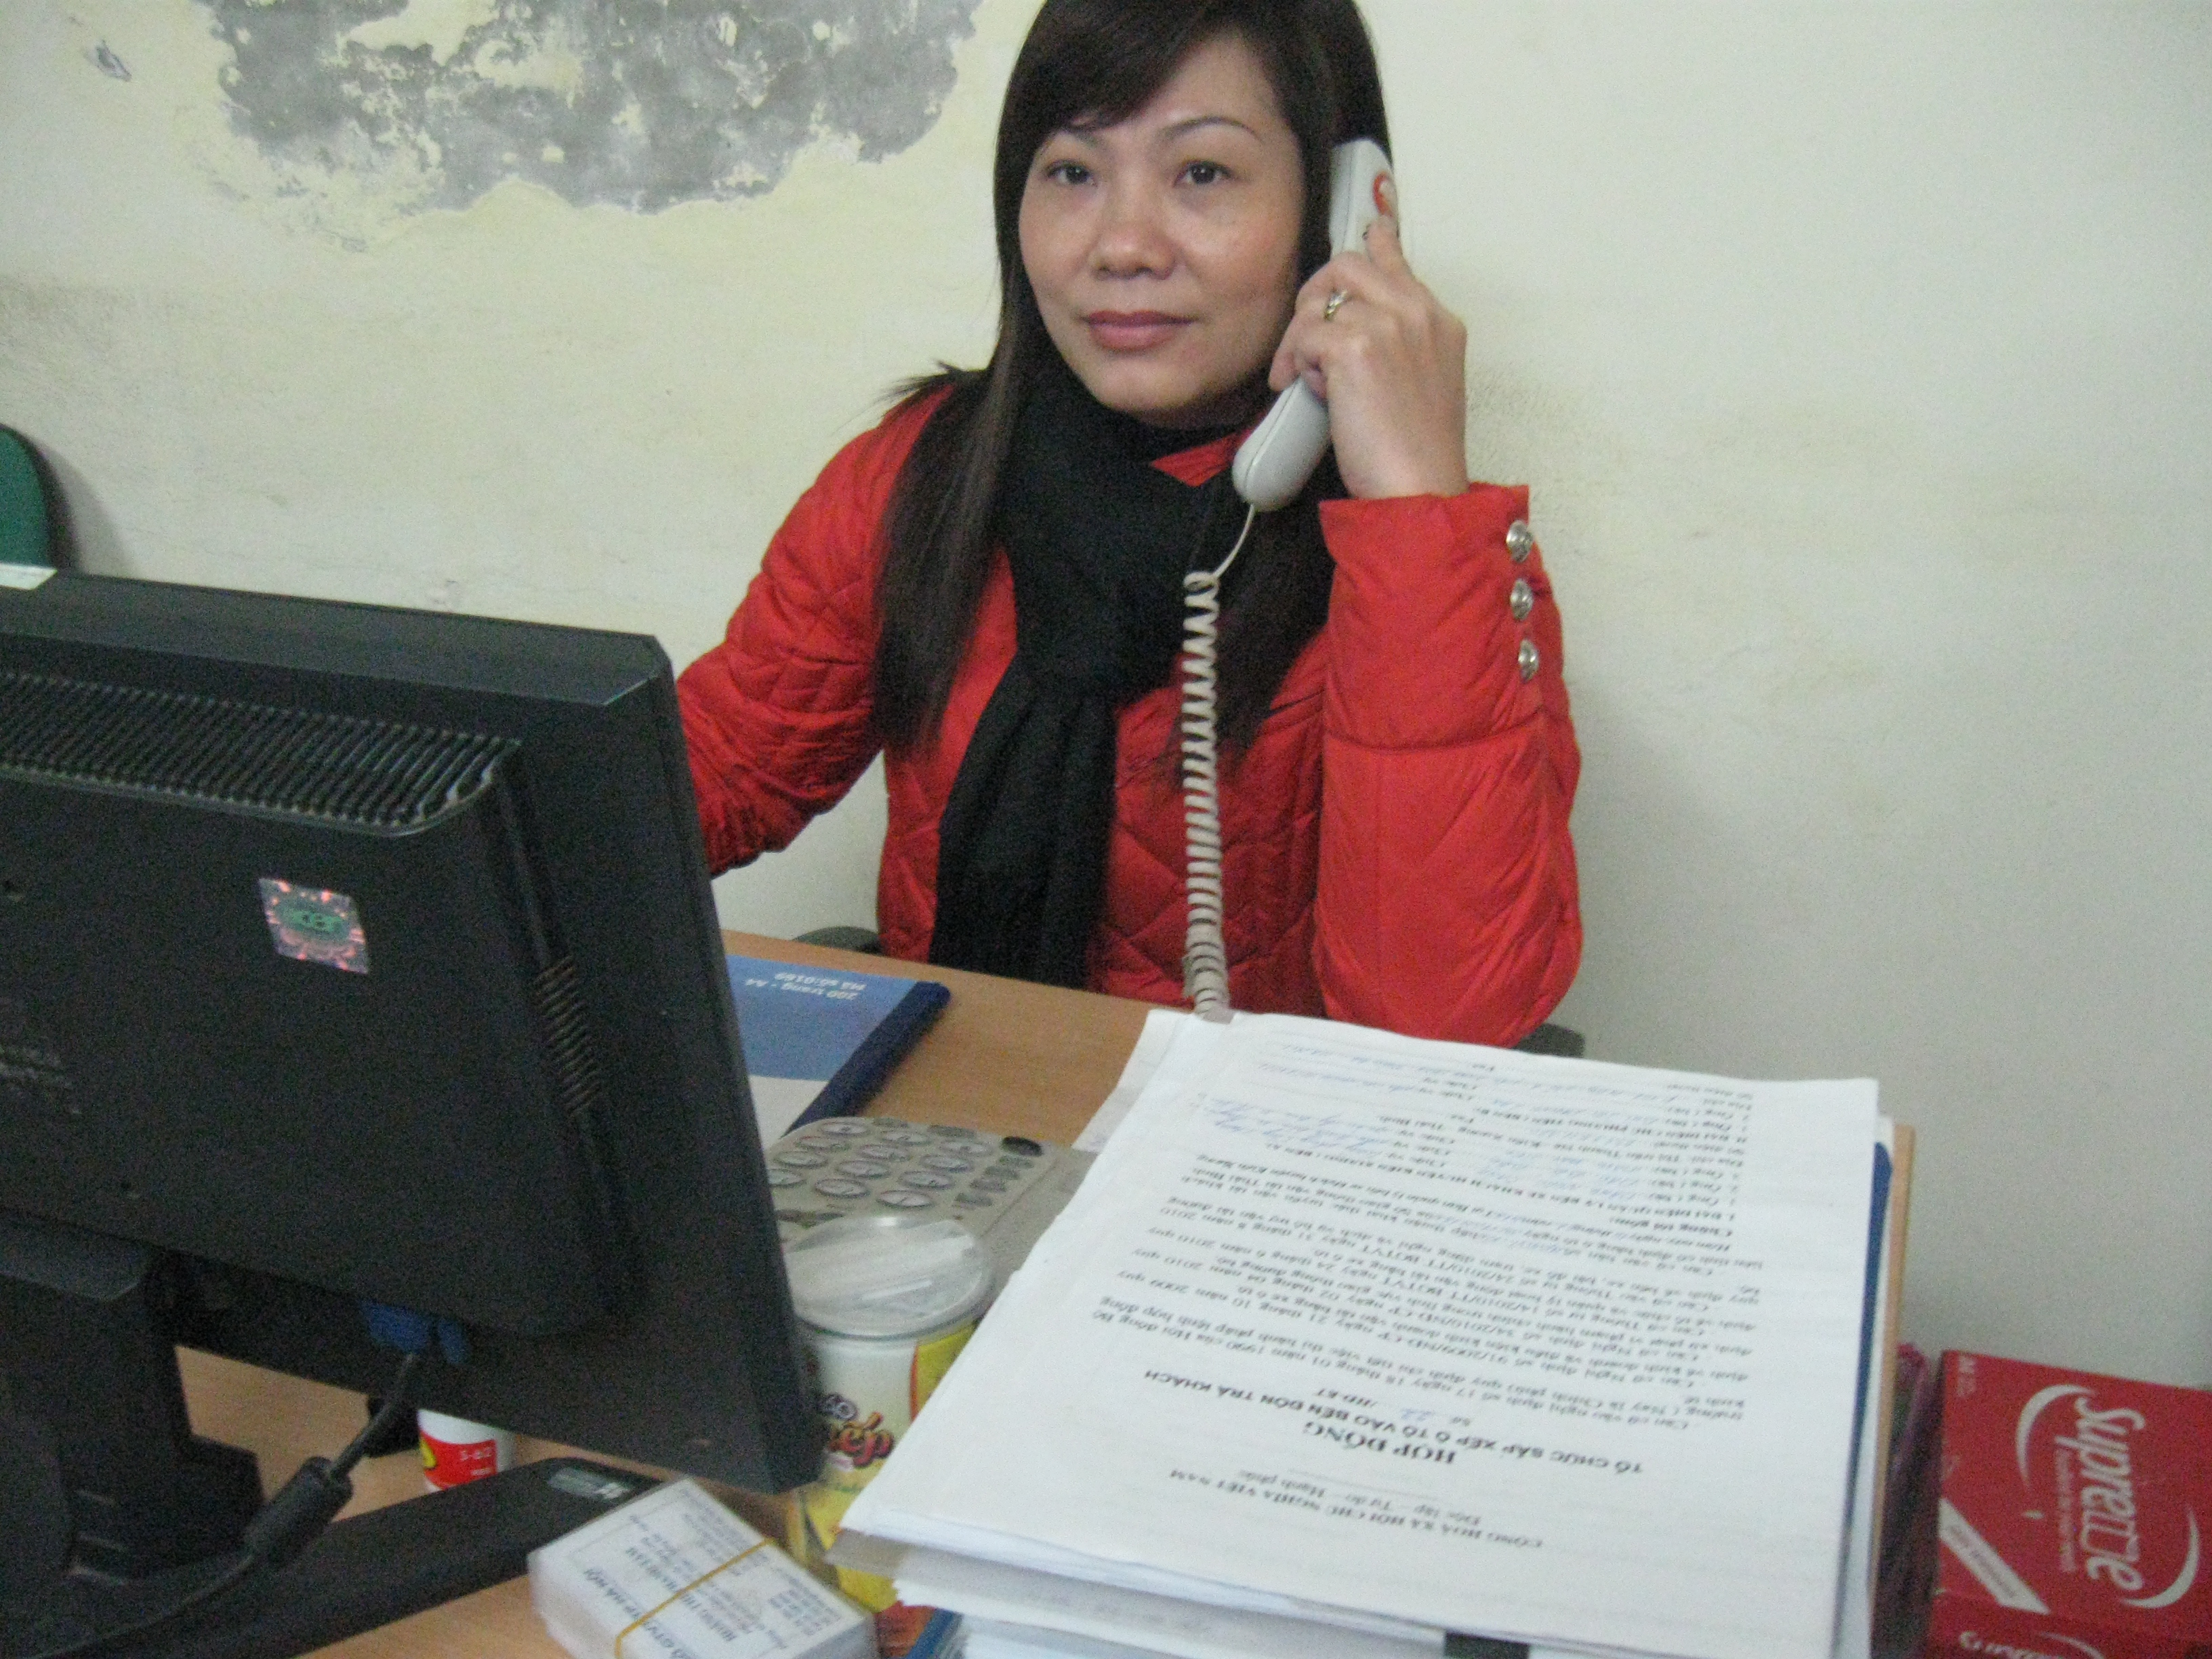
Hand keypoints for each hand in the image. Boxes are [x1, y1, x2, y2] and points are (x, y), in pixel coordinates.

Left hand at [1269, 215, 1468, 499]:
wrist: (1420, 488)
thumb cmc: (1418, 452)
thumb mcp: (1423, 383)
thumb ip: (1398, 344)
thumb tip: (1348, 330)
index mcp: (1438, 320)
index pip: (1396, 257)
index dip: (1372, 244)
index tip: (1365, 235)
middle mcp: (1417, 312)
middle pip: (1347, 265)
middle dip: (1315, 296)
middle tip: (1304, 340)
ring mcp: (1388, 325)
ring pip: (1320, 298)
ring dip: (1303, 336)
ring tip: (1308, 378)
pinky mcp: (1355, 348)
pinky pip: (1306, 335)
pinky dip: (1300, 364)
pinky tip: (1312, 394)